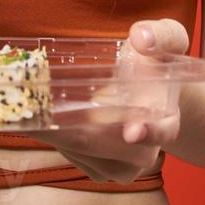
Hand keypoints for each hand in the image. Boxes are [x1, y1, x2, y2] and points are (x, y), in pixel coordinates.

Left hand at [20, 18, 189, 183]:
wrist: (146, 91)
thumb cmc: (155, 62)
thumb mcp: (168, 38)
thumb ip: (161, 34)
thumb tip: (141, 38)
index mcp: (166, 121)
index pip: (162, 132)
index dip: (147, 132)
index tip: (132, 130)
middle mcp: (145, 152)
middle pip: (100, 142)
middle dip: (66, 125)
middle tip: (36, 105)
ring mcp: (120, 166)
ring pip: (77, 149)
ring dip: (53, 127)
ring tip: (35, 101)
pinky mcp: (96, 169)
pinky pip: (68, 153)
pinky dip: (51, 133)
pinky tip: (43, 111)